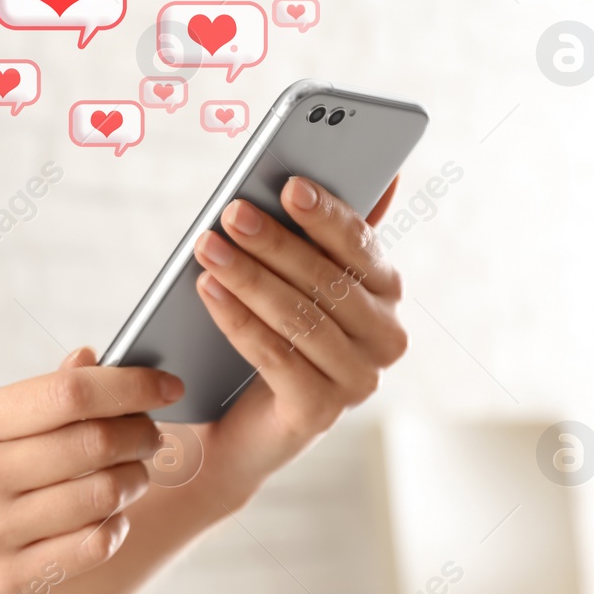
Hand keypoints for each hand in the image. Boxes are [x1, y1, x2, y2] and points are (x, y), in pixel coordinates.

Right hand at [0, 356, 182, 593]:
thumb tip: (93, 358)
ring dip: (135, 483)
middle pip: (95, 443)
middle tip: (152, 436)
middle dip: (142, 436)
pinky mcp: (8, 580)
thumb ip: (35, 399)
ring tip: (134, 477)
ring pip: (102, 496)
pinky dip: (116, 528)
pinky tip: (111, 519)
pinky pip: (91, 547)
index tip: (169, 384)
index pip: (71, 392)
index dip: (133, 386)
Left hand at [185, 176, 406, 513]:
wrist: (233, 421)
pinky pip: (276, 357)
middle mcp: (386, 337)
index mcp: (386, 292)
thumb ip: (326, 230)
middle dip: (275, 243)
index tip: (289, 184)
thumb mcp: (294, 276)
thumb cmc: (269, 330)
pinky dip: (238, 320)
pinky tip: (209, 291)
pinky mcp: (320, 412)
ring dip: (249, 278)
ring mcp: (358, 380)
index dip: (326, 214)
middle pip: (327, 280)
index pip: (362, 245)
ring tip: (207, 248)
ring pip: (300, 317)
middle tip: (231, 213)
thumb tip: (383, 172)